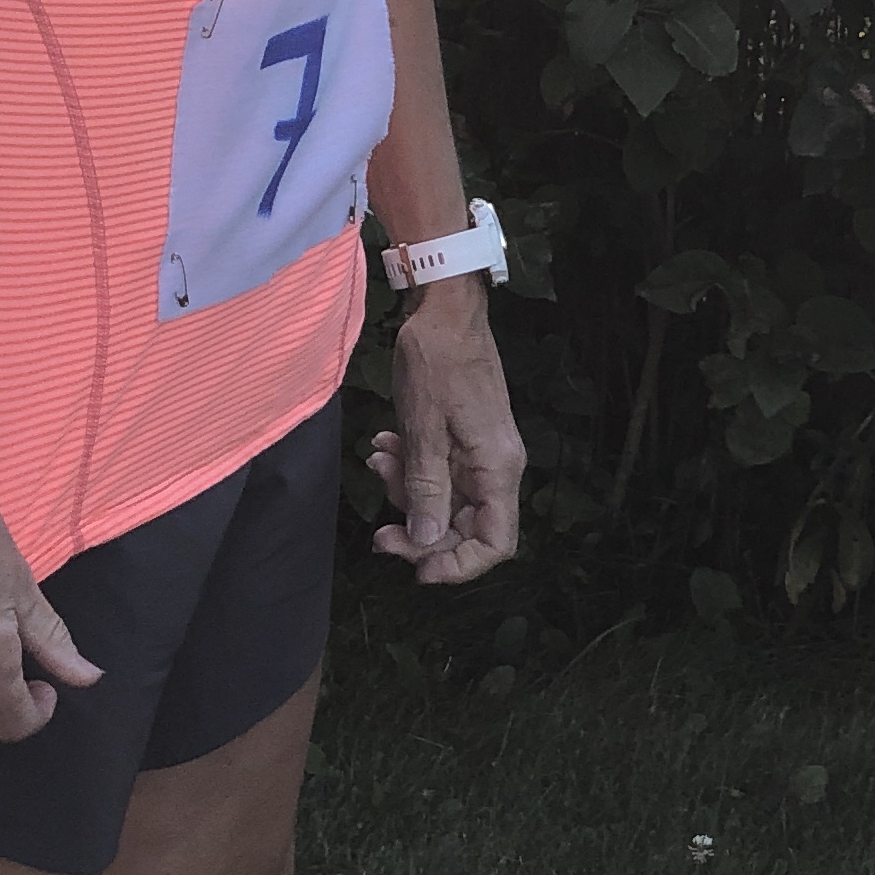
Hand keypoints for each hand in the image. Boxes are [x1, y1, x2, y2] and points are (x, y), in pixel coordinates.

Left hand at [367, 285, 524, 585]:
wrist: (443, 305)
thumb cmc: (437, 361)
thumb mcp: (424, 427)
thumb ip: (427, 487)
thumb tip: (426, 542)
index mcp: (497, 469)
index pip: (495, 543)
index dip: (458, 565)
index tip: (416, 569)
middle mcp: (495, 467)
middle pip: (465, 526)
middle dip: (420, 531)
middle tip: (379, 533)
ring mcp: (480, 451)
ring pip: (446, 499)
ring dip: (408, 491)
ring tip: (377, 462)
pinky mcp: (462, 436)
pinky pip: (439, 469)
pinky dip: (411, 466)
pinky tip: (384, 446)